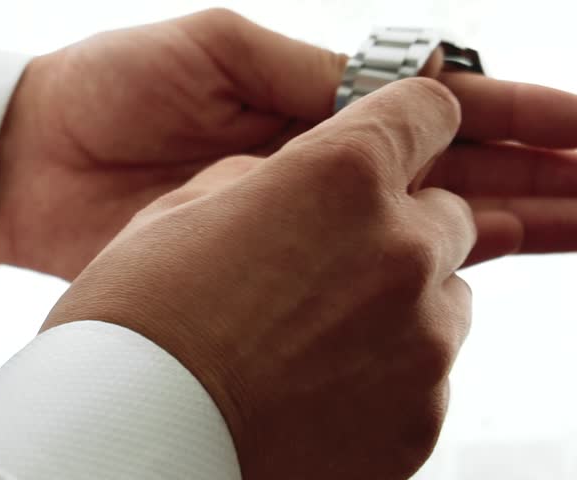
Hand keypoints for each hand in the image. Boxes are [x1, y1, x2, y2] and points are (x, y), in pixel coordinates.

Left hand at [0, 8, 576, 278]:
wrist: (32, 161)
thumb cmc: (109, 89)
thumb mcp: (217, 51)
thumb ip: (307, 75)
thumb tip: (396, 90)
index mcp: (309, 99)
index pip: (432, 108)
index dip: (510, 114)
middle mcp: (315, 160)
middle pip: (445, 170)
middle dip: (530, 179)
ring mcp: (296, 216)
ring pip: (417, 223)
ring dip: (501, 225)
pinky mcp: (263, 263)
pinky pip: (354, 269)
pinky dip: (414, 271)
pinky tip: (473, 277)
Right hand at [45, 79, 475, 478]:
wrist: (131, 446)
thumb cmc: (136, 329)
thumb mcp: (181, 213)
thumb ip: (263, 180)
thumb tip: (295, 183)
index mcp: (340, 177)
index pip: (425, 111)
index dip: (405, 125)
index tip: (392, 146)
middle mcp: (399, 251)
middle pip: (444, 215)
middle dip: (397, 227)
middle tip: (327, 264)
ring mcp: (420, 343)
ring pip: (444, 299)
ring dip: (397, 304)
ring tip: (315, 338)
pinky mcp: (421, 420)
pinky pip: (427, 376)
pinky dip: (386, 375)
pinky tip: (314, 388)